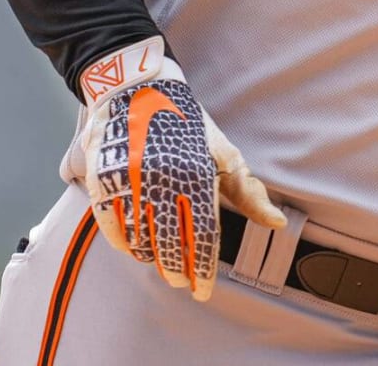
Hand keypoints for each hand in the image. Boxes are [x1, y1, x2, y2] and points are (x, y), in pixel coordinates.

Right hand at [78, 36, 285, 299]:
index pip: (202, 235)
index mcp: (198, 172)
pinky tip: (135, 251)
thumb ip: (248, 192)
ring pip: (140, 239)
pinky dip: (124, 244)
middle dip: (178, 270)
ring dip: (151, 260)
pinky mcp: (102, 179)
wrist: (135, 88)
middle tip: (182, 283)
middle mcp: (164, 179)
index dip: (202, 269)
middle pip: (170, 243)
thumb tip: (275, 222)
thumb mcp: (223, 152)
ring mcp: (130, 180)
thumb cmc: (186, 123)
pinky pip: (111, 226)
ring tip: (162, 267)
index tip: (203, 291)